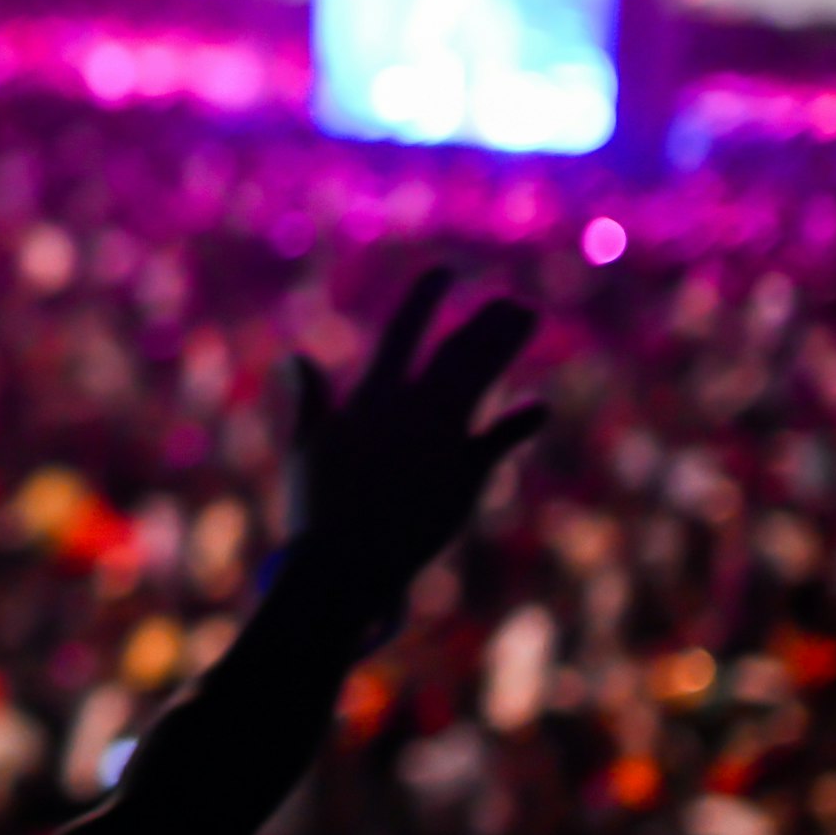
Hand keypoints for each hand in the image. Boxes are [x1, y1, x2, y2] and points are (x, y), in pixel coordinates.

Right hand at [274, 271, 544, 646]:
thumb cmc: (318, 507)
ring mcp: (441, 439)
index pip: (401, 334)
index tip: (442, 272)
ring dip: (505, 347)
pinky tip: (541, 408)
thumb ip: (311, 398)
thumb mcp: (307, 446)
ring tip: (525, 320)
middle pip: (456, 352)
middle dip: (485, 326)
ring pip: (481, 378)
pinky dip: (522, 423)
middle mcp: (411, 409)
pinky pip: (500, 440)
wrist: (344, 561)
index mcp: (371, 398)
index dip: (423, 300)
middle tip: (511, 306)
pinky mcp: (466, 474)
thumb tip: (294, 356)